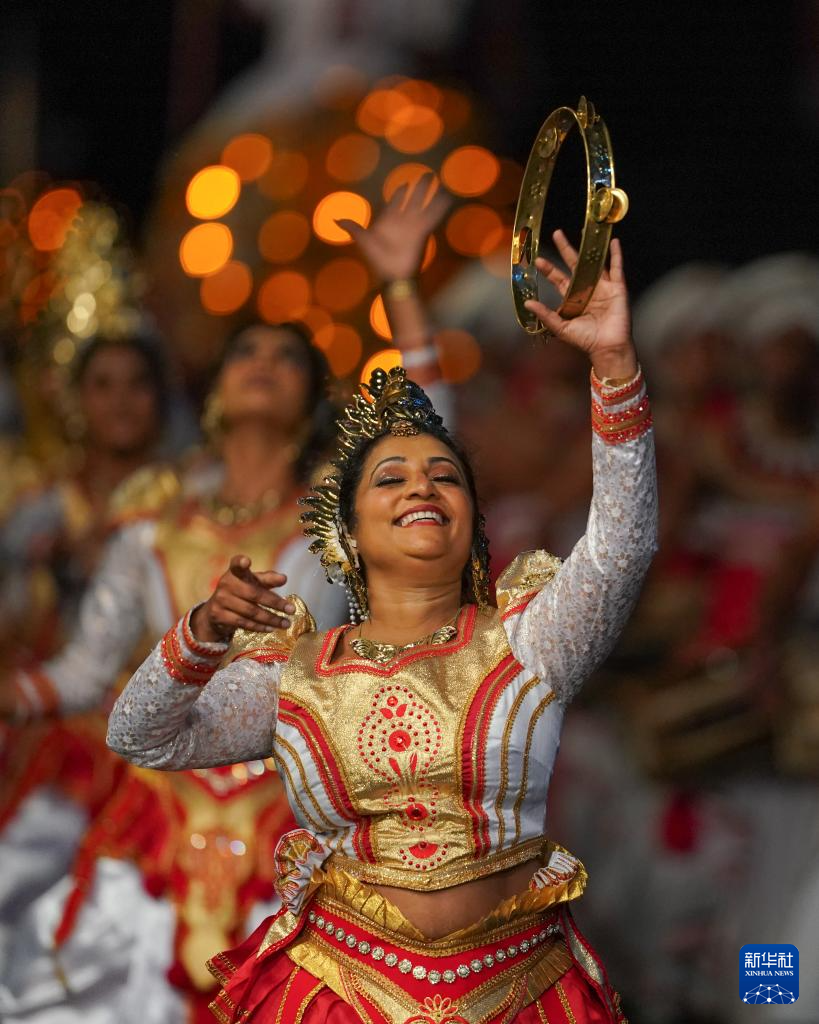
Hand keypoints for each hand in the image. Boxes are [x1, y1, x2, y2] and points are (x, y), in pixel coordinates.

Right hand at [189, 555, 294, 642]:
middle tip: (292, 610)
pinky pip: (243, 623)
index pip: (236, 564)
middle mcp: (225, 583)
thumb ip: (268, 579)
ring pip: (250, 612)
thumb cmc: (241, 591)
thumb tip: (284, 578)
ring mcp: (220, 600)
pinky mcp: (218, 615)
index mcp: (234, 572)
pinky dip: (259, 627)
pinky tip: (271, 628)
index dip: (240, 562)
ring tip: (286, 623)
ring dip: (271, 619)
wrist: (216, 610)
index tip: (247, 561)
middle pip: (254, 594)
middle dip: (275, 603)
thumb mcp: (253, 582)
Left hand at [337, 173, 449, 283]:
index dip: (400, 193)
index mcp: (388, 221)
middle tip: (427, 176)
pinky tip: (447, 196)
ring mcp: (413, 225)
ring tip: (438, 180)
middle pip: (412, 200)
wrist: (393, 277)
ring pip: (423, 204)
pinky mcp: (423, 231)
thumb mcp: (363, 241)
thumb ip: (354, 228)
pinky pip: (432, 215)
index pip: (396, 202)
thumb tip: (335, 219)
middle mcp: (403, 221)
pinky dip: (440, 206)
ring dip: (430, 193)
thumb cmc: (378, 260)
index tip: (405, 184)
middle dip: (419, 188)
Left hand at [524, 231, 636, 379]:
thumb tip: (528, 304)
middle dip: (565, 249)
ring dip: (590, 247)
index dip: (548, 269)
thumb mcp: (561, 327)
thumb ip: (546, 315)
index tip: (537, 260)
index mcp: (572, 298)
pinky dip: (616, 255)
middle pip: (574, 264)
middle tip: (556, 233)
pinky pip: (617, 268)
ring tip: (585, 229)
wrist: (607, 347)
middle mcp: (586, 289)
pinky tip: (613, 242)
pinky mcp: (617, 288)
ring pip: (594, 262)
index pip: (558, 279)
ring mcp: (602, 287)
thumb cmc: (585, 340)